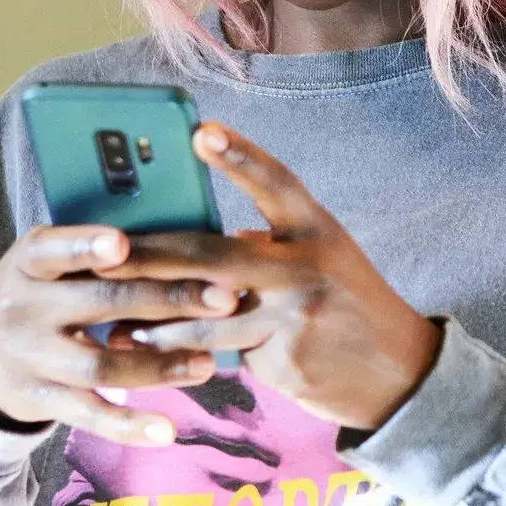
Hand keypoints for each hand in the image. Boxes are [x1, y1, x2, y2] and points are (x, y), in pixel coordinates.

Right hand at [0, 224, 238, 443]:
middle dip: (167, 299)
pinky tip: (167, 430)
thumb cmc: (39, 286)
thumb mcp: (48, 257)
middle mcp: (25, 307)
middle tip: (226, 298)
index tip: (122, 244)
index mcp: (30, 259)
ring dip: (159, 366)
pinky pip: (88, 414)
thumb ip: (94, 250)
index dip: (86, 247)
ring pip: (98, 366)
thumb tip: (183, 237)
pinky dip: (128, 426)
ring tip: (208, 364)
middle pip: (99, 303)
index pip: (55, 249)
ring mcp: (32, 357)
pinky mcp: (41, 398)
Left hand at [99, 123, 442, 430]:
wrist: (398, 374)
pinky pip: (221, 356)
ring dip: (154, 323)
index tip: (200, 131)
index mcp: (318, 230)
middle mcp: (308, 269)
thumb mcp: (319, 259)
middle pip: (216, 255)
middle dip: (153, 256)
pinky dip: (186, 356)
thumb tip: (187, 243)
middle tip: (107, 254)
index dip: (239, 155)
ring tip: (113, 324)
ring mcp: (295, 318)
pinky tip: (151, 358)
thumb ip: (265, 246)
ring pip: (206, 317)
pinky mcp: (284, 363)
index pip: (277, 182)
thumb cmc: (343, 303)